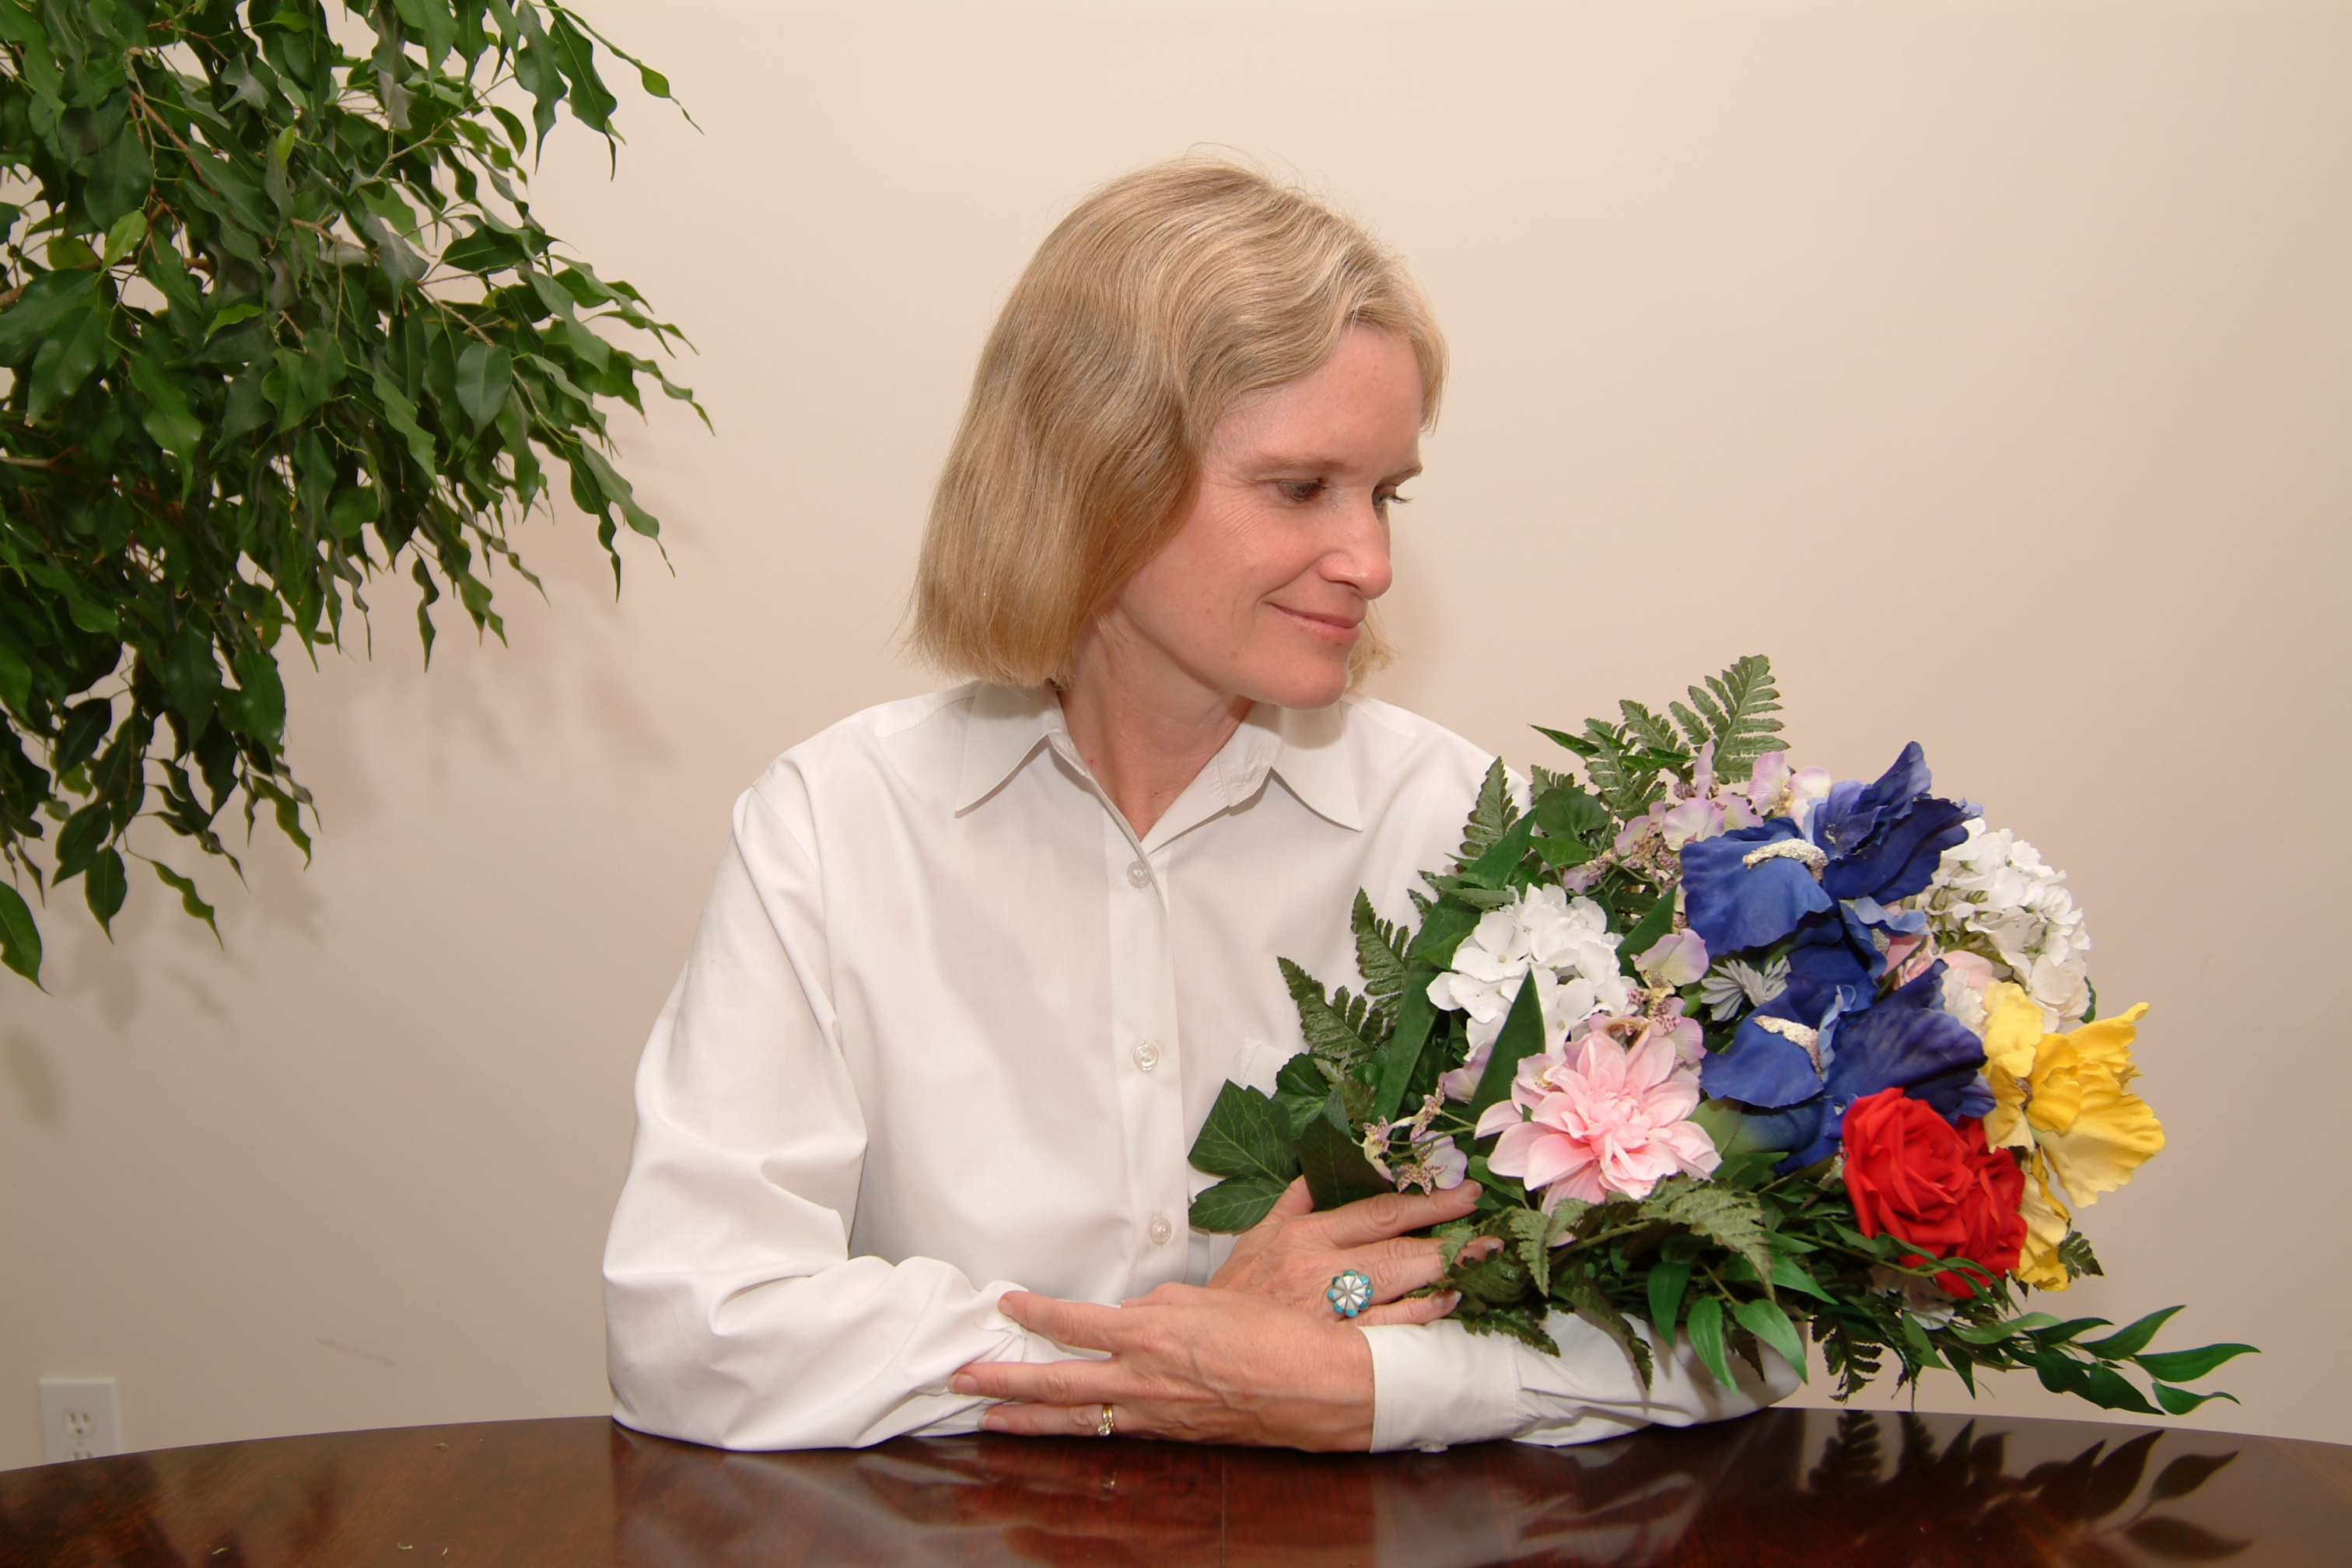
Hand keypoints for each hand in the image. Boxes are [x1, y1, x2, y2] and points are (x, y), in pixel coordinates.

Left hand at [953, 1285, 1375, 1449]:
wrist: (1316, 1386)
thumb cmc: (1274, 1335)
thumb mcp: (1210, 1300)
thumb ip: (1160, 1307)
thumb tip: (1131, 1314)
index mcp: (1151, 1334)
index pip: (1075, 1323)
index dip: (1035, 1314)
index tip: (1006, 1305)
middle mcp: (1143, 1378)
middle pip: (1057, 1383)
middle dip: (1004, 1381)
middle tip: (962, 1378)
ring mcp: (1154, 1414)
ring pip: (1075, 1419)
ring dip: (1027, 1420)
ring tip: (987, 1419)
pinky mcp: (1171, 1435)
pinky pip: (1111, 1433)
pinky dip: (1078, 1431)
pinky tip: (1059, 1431)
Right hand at [1210, 1177, 1486, 1324]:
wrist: (1200, 1354)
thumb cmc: (1233, 1297)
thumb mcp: (1256, 1238)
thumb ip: (1292, 1201)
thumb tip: (1320, 1170)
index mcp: (1302, 1235)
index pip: (1376, 1211)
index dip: (1424, 1202)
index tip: (1461, 1193)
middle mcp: (1320, 1269)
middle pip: (1396, 1245)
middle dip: (1447, 1233)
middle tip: (1488, 1226)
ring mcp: (1329, 1311)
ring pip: (1397, 1283)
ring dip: (1443, 1271)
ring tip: (1480, 1259)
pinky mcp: (1335, 1349)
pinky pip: (1388, 1328)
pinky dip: (1420, 1315)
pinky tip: (1447, 1303)